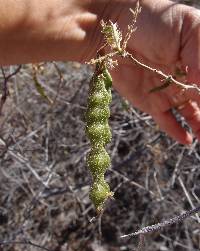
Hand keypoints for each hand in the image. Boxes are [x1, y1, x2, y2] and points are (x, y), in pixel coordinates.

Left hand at [109, 0, 199, 143]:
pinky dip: (176, 131)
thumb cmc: (152, 21)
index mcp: (197, 61)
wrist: (116, 30)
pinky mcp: (150, 102)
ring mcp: (168, 92)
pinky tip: (187, 139)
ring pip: (189, 114)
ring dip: (199, 126)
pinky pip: (166, 120)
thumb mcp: (187, 27)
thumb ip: (199, 55)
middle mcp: (185, 79)